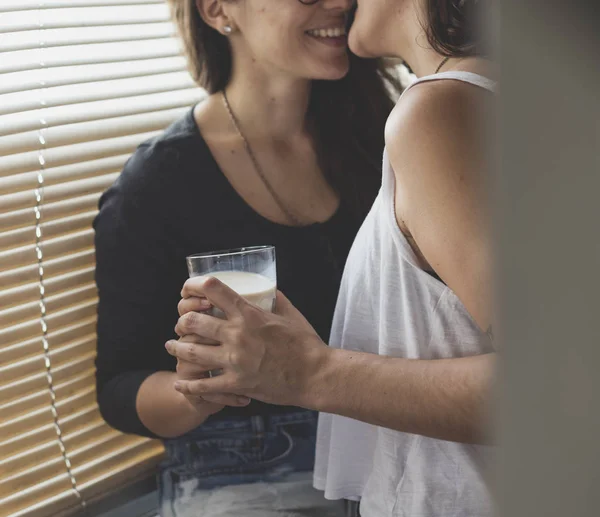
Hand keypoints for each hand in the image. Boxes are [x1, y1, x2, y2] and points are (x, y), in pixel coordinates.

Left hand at [165, 276, 329, 406]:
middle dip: (182, 321)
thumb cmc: (306, 343)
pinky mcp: (236, 384)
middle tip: (181, 325)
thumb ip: (276, 299)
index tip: (188, 288)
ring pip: (191, 352)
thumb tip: (268, 289)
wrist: (315, 375)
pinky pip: (202, 385)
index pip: (213, 289)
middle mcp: (237, 334)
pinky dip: (187, 384)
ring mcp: (234, 361)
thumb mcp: (291, 314)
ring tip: (171, 347)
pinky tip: (179, 382)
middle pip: (193, 321)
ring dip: (176, 349)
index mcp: (249, 314)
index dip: (194, 285)